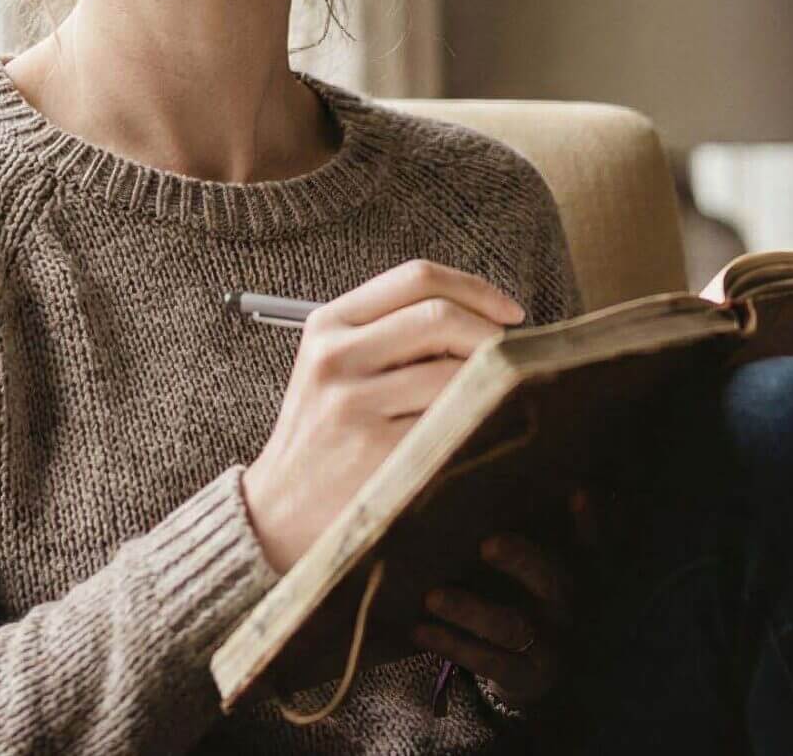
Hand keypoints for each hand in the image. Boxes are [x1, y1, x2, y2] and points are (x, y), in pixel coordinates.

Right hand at [241, 259, 526, 572]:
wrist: (277, 514)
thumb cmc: (324, 435)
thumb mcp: (336, 368)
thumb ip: (393, 332)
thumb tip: (487, 318)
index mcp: (329, 325)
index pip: (417, 278)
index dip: (475, 290)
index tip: (509, 313)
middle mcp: (335, 357)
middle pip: (439, 316)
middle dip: (491, 334)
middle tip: (515, 357)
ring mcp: (353, 405)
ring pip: (453, 371)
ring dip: (489, 382)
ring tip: (494, 399)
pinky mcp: (375, 452)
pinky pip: (450, 420)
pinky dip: (478, 420)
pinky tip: (478, 431)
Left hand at [412, 484, 606, 712]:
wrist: (541, 672)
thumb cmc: (531, 601)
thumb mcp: (541, 570)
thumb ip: (536, 533)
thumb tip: (504, 484)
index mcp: (576, 575)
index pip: (589, 544)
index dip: (589, 522)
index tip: (579, 492)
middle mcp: (569, 608)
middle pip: (551, 580)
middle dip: (521, 560)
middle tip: (488, 544)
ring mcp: (550, 645)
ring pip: (509, 625)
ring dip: (469, 609)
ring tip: (432, 597)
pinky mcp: (525, 676)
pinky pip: (487, 660)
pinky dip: (451, 644)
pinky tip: (420, 630)